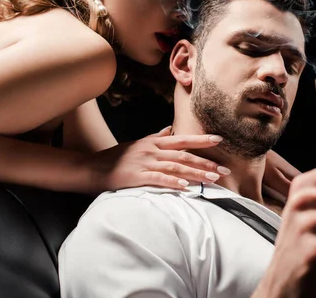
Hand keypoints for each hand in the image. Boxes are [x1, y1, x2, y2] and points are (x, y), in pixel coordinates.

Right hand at [86, 126, 229, 192]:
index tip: (220, 140)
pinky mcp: (136, 176)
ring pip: (176, 166)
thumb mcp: (138, 143)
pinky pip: (158, 178)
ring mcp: (144, 162)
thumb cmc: (117, 157)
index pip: (183, 139)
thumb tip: (170, 130)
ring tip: (212, 179)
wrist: (91, 167)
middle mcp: (152, 150)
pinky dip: (173, 181)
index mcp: (154, 142)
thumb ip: (156, 137)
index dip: (202, 140)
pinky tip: (185, 186)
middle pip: (184, 155)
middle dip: (206, 162)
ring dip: (196, 173)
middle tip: (224, 170)